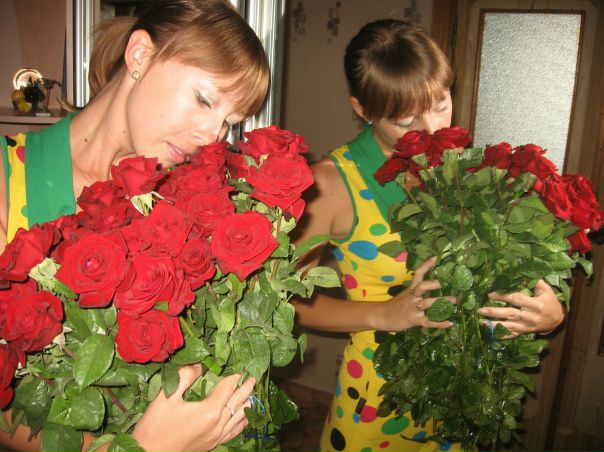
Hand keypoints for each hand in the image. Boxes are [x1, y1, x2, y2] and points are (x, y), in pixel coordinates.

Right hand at [132, 364, 253, 451]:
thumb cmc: (155, 426)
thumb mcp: (167, 396)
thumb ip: (185, 377)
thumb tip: (198, 365)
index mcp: (209, 411)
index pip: (228, 388)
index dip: (235, 377)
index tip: (242, 368)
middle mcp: (218, 424)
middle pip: (237, 402)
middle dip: (246, 389)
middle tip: (253, 378)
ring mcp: (216, 437)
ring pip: (238, 418)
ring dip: (246, 405)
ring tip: (252, 395)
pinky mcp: (212, 445)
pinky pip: (233, 433)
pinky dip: (241, 423)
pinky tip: (244, 420)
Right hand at [375, 256, 455, 330]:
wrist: (381, 316)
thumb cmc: (395, 305)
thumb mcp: (404, 294)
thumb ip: (416, 290)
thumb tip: (430, 285)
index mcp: (410, 289)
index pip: (418, 274)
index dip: (426, 266)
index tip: (435, 258)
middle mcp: (412, 297)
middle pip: (422, 287)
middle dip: (435, 285)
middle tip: (448, 283)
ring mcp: (413, 309)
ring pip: (428, 303)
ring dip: (442, 302)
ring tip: (454, 301)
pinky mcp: (414, 320)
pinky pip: (428, 322)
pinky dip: (439, 323)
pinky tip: (449, 323)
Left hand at [478, 279, 564, 336]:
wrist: (557, 320)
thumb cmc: (550, 302)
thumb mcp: (546, 290)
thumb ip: (535, 281)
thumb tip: (523, 270)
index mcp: (536, 305)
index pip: (517, 299)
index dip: (503, 297)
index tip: (490, 294)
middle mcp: (531, 317)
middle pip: (511, 314)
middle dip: (495, 312)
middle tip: (480, 310)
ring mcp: (527, 326)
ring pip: (509, 326)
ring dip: (495, 325)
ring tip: (481, 322)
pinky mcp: (525, 332)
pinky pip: (512, 335)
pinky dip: (502, 335)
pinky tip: (491, 334)